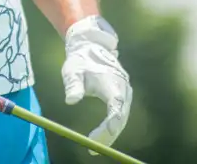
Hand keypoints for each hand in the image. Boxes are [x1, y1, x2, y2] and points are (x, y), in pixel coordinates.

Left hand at [61, 16, 131, 150]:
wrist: (92, 47)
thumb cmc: (80, 60)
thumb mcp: (72, 70)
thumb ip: (73, 84)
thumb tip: (71, 100)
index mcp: (112, 83)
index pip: (115, 110)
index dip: (108, 127)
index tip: (94, 139)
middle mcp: (123, 88)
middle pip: (121, 118)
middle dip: (109, 135)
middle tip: (93, 149)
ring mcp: (125, 92)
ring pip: (122, 118)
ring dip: (111, 133)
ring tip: (94, 145)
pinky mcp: (122, 95)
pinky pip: (120, 114)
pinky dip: (112, 126)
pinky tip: (100, 136)